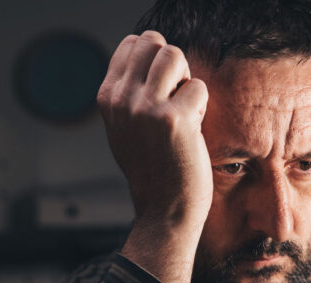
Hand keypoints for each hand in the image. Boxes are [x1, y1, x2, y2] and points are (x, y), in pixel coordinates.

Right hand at [96, 30, 212, 282]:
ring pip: (174, 56)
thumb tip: (144, 52)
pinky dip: (202, 107)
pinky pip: (198, 87)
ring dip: (187, 81)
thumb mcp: (125, 128)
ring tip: (184, 112)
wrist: (164, 211)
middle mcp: (121, 99)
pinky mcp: (173, 119)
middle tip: (176, 99)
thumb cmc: (153, 170)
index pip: (132, 44)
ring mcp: (145, 108)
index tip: (160, 93)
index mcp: (107, 97)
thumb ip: (129, 92)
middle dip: (173, 65)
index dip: (155, 62)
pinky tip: (192, 132)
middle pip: (154, 43)